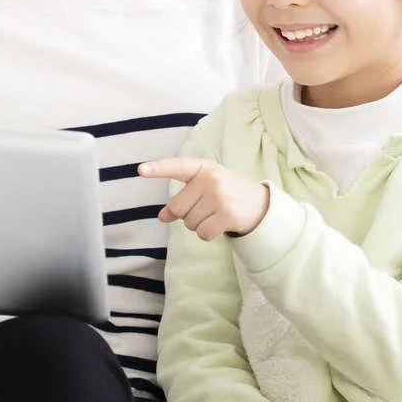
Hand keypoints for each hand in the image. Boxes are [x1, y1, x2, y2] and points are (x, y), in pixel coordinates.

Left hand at [138, 157, 269, 239]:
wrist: (260, 204)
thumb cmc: (226, 194)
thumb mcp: (205, 189)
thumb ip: (183, 198)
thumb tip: (162, 217)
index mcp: (204, 168)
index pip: (178, 167)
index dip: (158, 169)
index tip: (140, 170)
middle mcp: (211, 178)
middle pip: (178, 208)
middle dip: (188, 214)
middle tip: (207, 208)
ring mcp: (220, 196)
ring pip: (189, 223)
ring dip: (199, 225)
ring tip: (216, 214)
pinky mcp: (227, 214)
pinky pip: (202, 233)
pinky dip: (208, 234)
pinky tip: (220, 225)